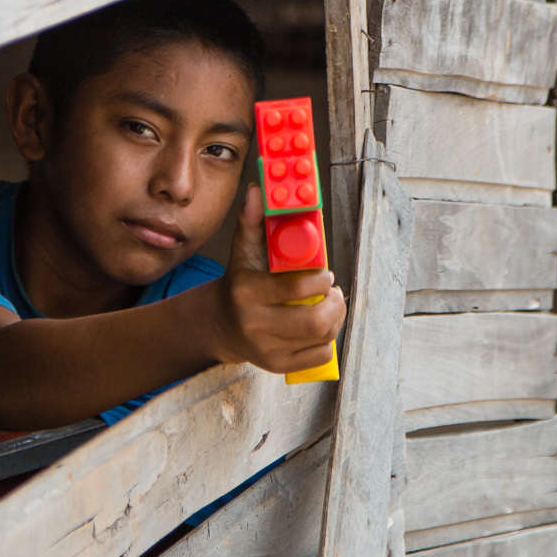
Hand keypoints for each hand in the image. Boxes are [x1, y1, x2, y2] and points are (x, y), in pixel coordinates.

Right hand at [212, 185, 343, 374]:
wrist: (220, 324)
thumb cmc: (240, 282)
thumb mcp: (243, 250)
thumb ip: (253, 220)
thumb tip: (256, 190)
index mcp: (246, 293)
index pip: (296, 288)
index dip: (321, 280)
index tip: (325, 273)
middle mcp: (254, 324)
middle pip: (314, 321)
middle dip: (335, 304)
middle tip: (334, 292)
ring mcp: (266, 350)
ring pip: (321, 338)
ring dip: (335, 319)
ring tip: (330, 305)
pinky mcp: (276, 366)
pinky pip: (319, 357)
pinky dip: (328, 340)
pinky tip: (320, 327)